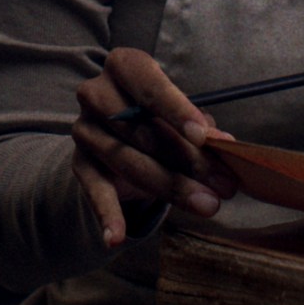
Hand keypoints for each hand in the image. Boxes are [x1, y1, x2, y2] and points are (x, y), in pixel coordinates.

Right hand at [70, 48, 242, 246]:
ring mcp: (84, 128)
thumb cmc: (160, 118)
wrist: (120, 138)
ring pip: (126, 160)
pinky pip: (94, 190)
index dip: (176, 109)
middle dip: (188, 160)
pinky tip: (115, 238)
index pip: (149, 83)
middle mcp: (96, 92)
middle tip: (224, 185)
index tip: (202, 137)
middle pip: (142, 129)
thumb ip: (201, 128)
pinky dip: (107, 215)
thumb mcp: (182, 117)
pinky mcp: (78, 163)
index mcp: (124, 66)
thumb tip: (225, 145)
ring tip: (207, 205)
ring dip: (169, 187)